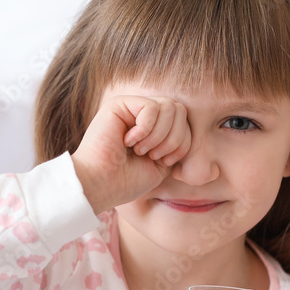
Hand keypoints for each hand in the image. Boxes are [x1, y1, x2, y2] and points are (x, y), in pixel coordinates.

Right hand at [71, 95, 191, 213]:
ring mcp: (131, 107)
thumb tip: (187, 125)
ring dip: (160, 135)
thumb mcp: (162, 163)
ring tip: (140, 150)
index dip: (183, 144)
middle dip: (174, 139)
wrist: (102, 185)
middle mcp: (142, 114)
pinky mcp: (119, 104)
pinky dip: (145, 130)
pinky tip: (128, 141)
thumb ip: (176, 142)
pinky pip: (151, 107)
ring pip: (169, 106)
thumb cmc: (127, 180)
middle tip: (153, 155)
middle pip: (180, 110)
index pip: (184, 121)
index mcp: (153, 127)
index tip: (164, 162)